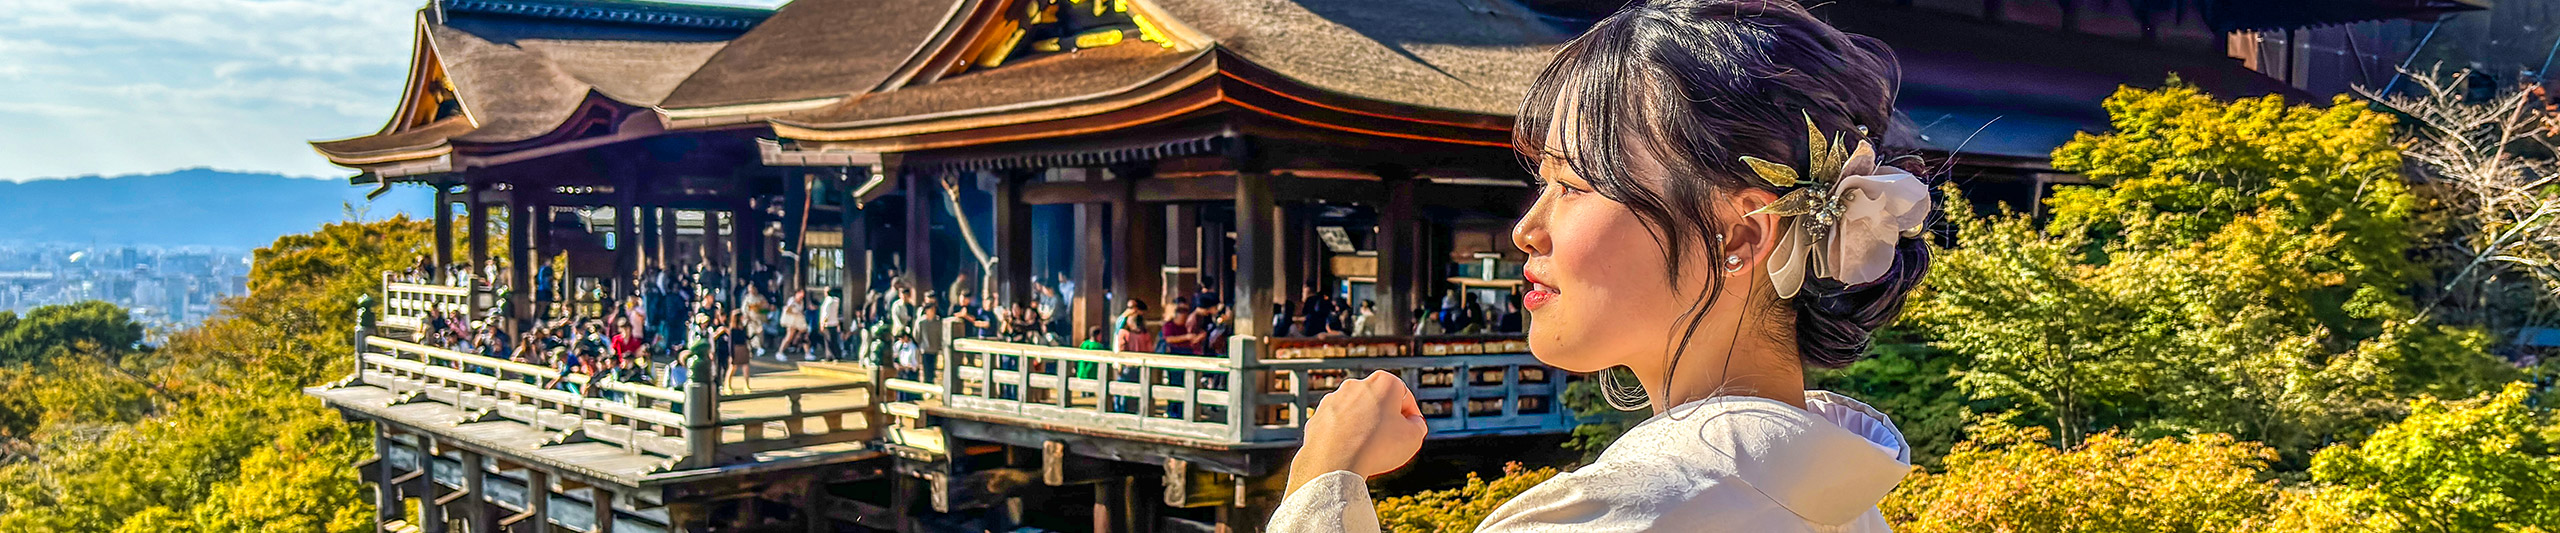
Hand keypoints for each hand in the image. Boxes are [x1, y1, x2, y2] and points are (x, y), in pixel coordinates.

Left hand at [1285, 370, 1427, 496]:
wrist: (1335, 464)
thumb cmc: (1377, 448)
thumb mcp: (1413, 437)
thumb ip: (1417, 425)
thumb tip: (1413, 423)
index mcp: (1382, 382)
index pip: (1404, 395)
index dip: (1411, 414)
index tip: (1411, 431)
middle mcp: (1355, 385)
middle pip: (1377, 401)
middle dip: (1385, 418)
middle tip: (1391, 441)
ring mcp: (1332, 400)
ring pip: (1355, 413)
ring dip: (1363, 426)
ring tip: (1368, 449)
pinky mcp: (1317, 417)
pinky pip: (1336, 426)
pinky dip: (1343, 436)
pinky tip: (1350, 453)